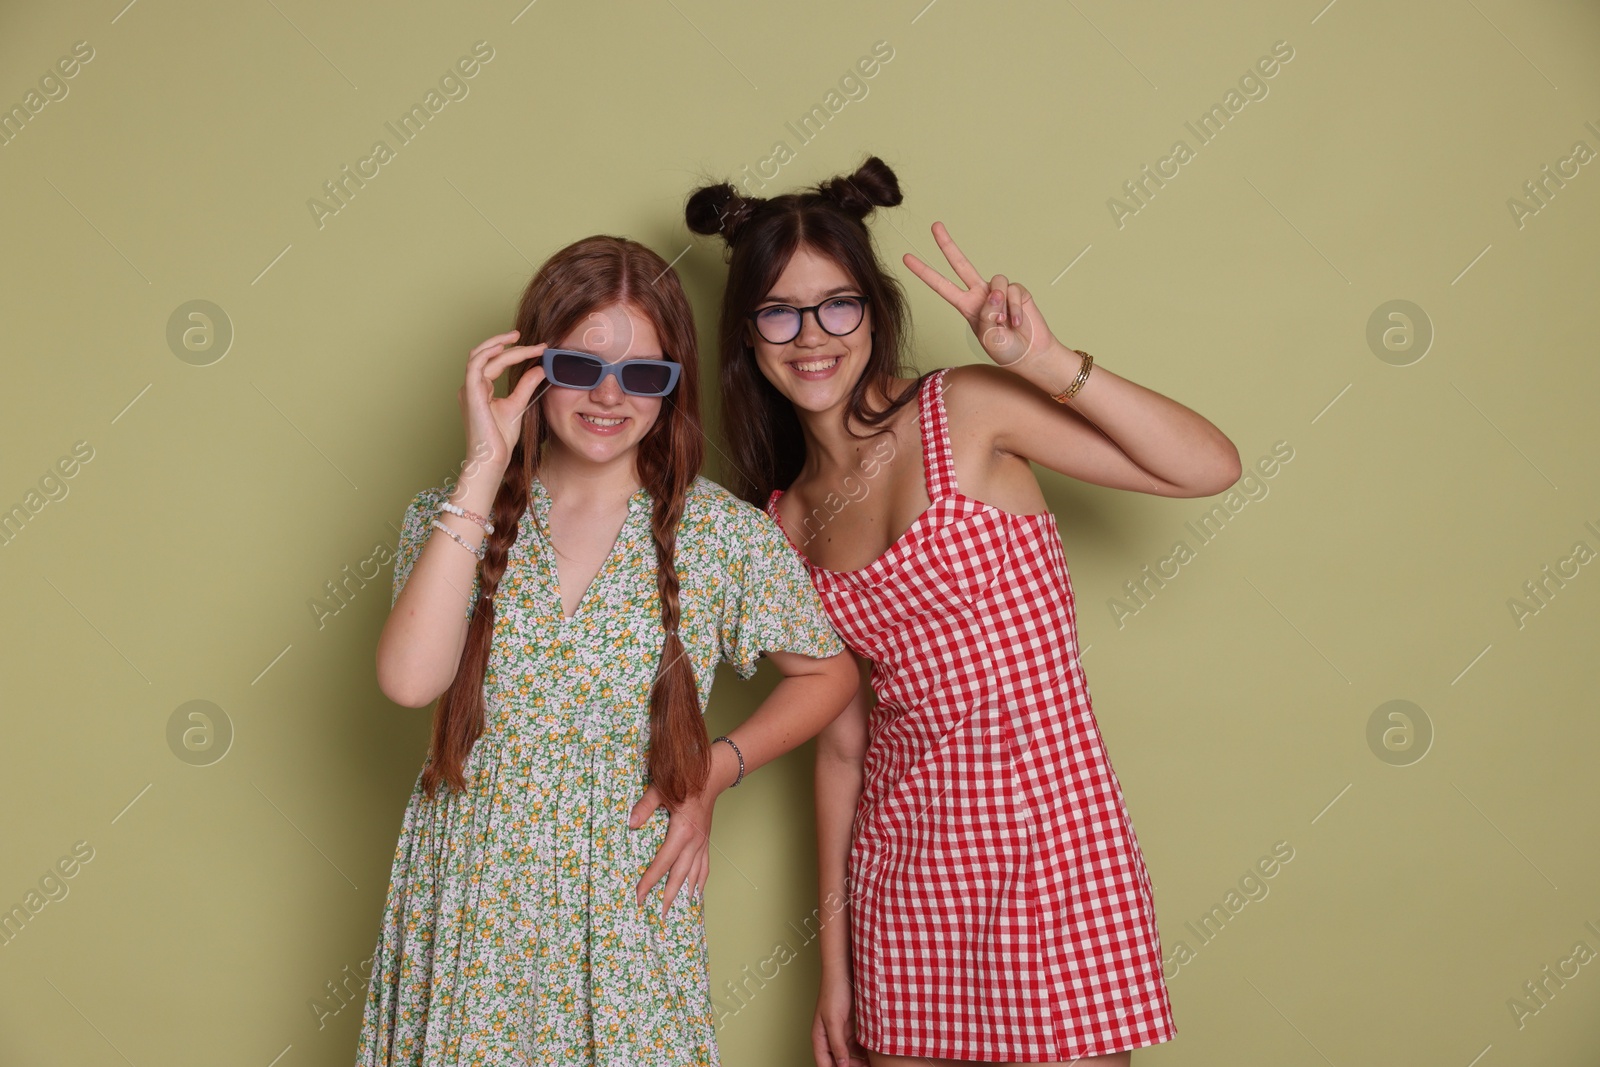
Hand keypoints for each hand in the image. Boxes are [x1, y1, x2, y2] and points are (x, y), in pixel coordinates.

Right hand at [458, 330, 547, 478]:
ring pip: (480, 355)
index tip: (539, 349)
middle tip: (528, 338)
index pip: (496, 362)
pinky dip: (488, 354)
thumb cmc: (500, 439)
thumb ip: (526, 385)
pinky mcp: (470, 393)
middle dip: (507, 343)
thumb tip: (540, 368)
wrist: (492, 458)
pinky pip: (475, 366)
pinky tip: (504, 348)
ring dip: (499, 344)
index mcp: (480, 389)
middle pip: (487, 354)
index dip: (517, 353)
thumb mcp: (518, 405)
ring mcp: (469, 389)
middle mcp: (472, 386)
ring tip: (519, 339)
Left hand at [628, 783, 713, 916]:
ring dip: (685, 893)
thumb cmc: (685, 781)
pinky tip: (696, 893)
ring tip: (677, 910)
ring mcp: (702, 843)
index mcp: (682, 832)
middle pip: (680, 876)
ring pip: (694, 874)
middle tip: (659, 914)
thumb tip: (630, 823)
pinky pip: (705, 866)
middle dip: (668, 896)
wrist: (712, 777)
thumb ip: (645, 806)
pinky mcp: (705, 842)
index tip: (639, 896)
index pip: (662, 862)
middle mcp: (694, 842)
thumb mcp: (661, 790)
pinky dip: (700, 882)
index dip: (650, 881)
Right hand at [812, 972, 867, 1066]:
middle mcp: (828, 1038)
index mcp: (819, 1038)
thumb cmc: (833, 992)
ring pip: (848, 1055)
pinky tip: (873, 1053)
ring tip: (872, 1064)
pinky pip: (856, 1045)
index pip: (825, 1065)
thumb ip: (837, 1044)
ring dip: (859, 1061)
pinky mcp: (849, 1026)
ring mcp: (839, 1032)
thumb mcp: (834, 1021)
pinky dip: (863, 1051)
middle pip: (838, 1062)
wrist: (843, 971)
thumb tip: (841, 1066)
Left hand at [903, 222, 1060, 370]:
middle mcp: (980, 294)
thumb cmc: (1005, 350)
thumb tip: (995, 292)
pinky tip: (1017, 322)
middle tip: (934, 226)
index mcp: (966, 306)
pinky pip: (1014, 291)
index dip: (924, 272)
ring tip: (1005, 323)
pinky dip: (1015, 308)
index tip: (907, 258)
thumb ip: (988, 315)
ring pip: (996, 281)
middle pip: (960, 264)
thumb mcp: (989, 338)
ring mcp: (999, 291)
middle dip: (947, 244)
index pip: (941, 285)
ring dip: (1001, 304)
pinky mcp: (1017, 291)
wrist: (1030, 354)